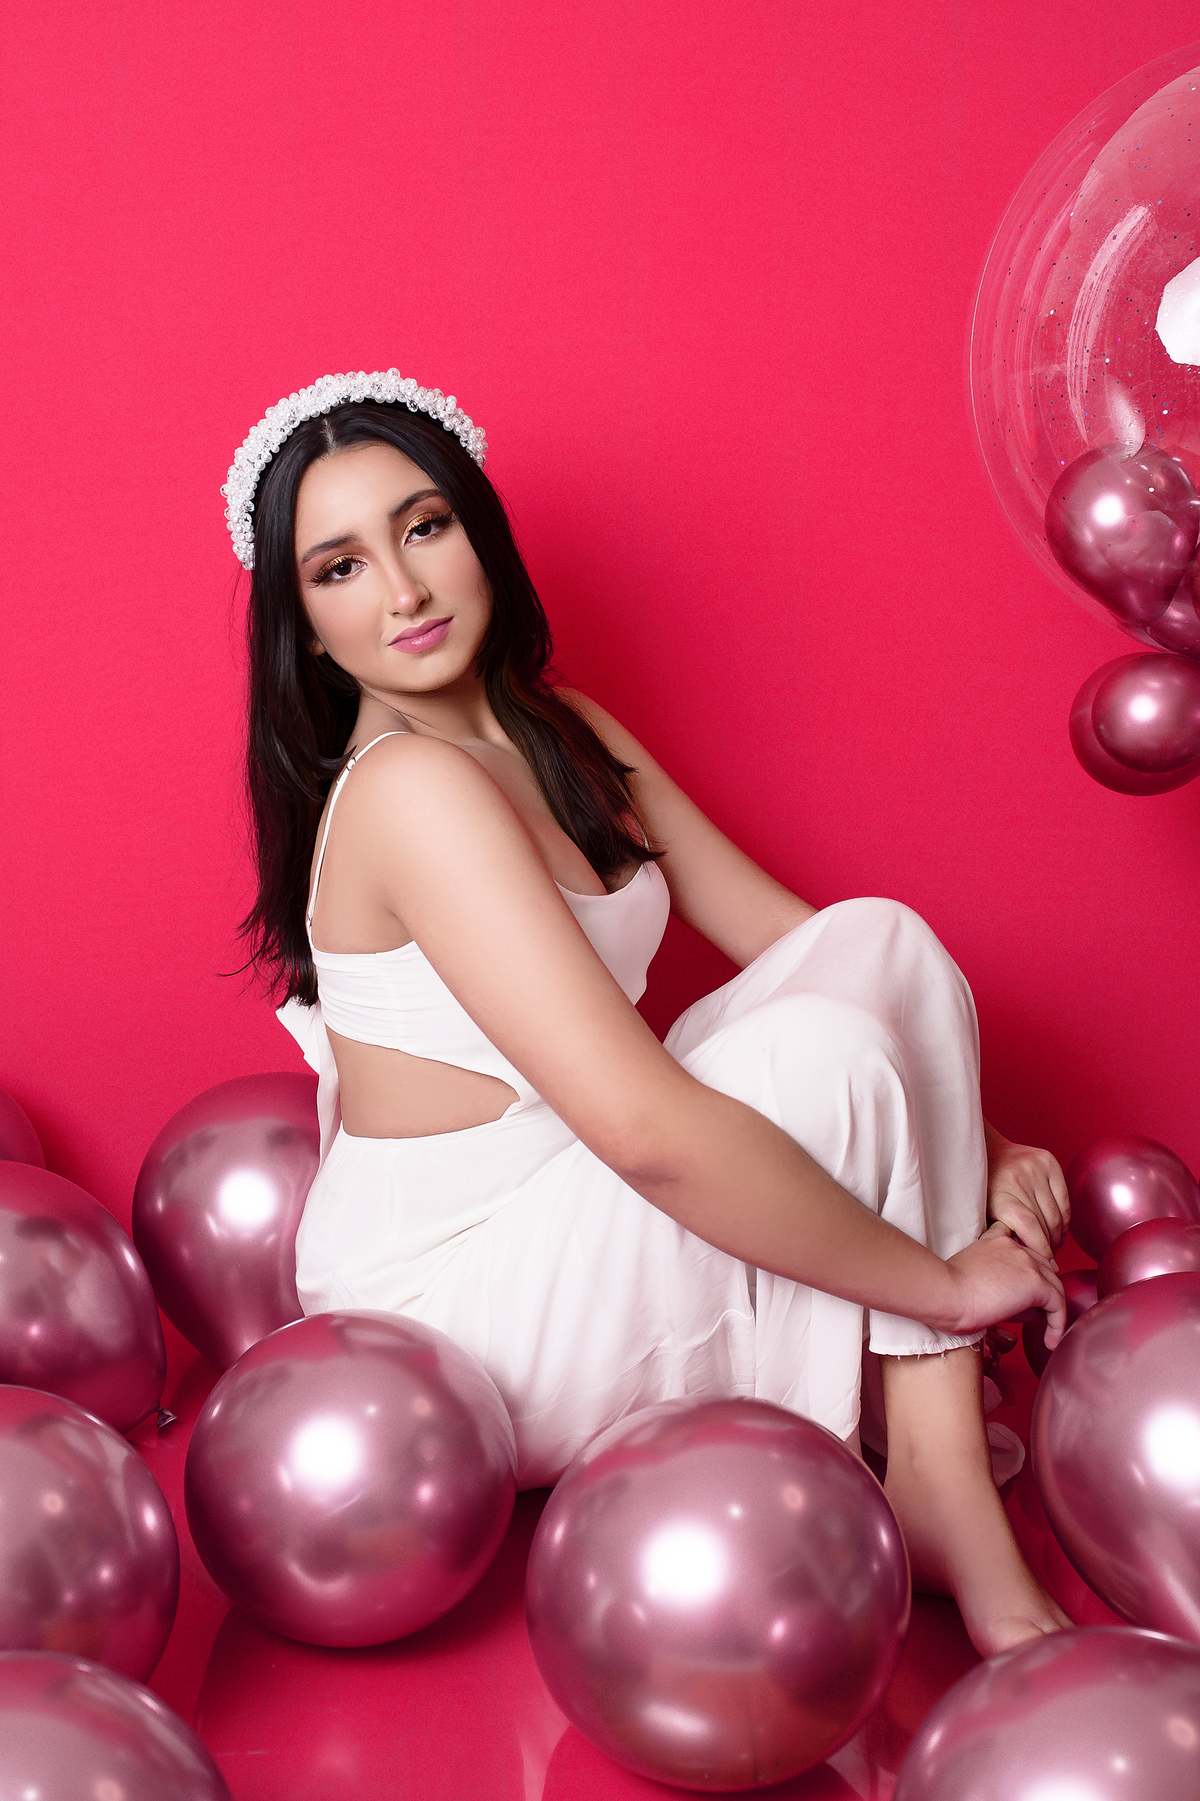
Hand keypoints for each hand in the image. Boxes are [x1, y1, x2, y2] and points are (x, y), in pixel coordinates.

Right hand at [944, 1221, 1066, 1348]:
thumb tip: (1016, 1305)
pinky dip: (1057, 1325)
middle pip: (1042, 1268)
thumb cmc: (946, 1293)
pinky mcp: (1035, 1282)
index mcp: (995, 1240)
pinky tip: (1050, 1341)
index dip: (1028, 1273)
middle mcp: (1013, 1245)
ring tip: (1049, 1334)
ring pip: (1053, 1285)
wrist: (944, 1294)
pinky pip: (1058, 1304)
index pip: (1023, 1252)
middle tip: (1039, 1317)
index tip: (1027, 1293)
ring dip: (1054, 1311)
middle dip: (1043, 1292)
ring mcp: (1026, 1262)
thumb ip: (994, 1279)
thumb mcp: (970, 1276)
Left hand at [985, 1129, 1069, 1260]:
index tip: (1045, 1265)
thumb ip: (1001, 1234)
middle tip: (1049, 1259)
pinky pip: (1064, 1197)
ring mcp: (1035, 1168)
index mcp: (1000, 1194)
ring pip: (1056, 1212)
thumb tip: (1024, 1260)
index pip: (1029, 1227)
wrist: (985, 1150)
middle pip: (1044, 1221)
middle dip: (1049, 1245)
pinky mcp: (1048, 1161)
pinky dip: (1064, 1217)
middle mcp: (1018, 1179)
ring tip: (1054, 1246)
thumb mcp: (982, 1213)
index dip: (1040, 1249)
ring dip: (1058, 1234)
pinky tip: (1059, 1229)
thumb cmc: (982, 1189)